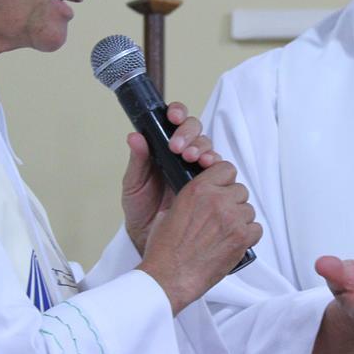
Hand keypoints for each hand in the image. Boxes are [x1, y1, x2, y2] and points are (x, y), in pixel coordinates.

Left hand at [120, 101, 219, 253]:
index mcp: (165, 149)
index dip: (178, 114)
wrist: (152, 240)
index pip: (177, 122)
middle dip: (190, 134)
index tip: (173, 117)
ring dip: (204, 149)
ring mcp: (199, 171)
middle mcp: (185, 156)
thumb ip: (138, 161)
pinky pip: (220, 172)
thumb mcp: (134, 185)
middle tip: (179, 147)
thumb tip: (135, 137)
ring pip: (209, 149)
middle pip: (197, 132)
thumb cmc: (141, 210)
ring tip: (194, 159)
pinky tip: (208, 170)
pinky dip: (216, 168)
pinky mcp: (210, 187)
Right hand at [137, 160, 260, 314]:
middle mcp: (217, 201)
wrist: (169, 277)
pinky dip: (248, 235)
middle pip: (240, 190)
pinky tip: (233, 241)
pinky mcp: (242, 238)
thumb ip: (191, 198)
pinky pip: (256, 229)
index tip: (222, 188)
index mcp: (198, 190)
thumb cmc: (165, 250)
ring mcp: (232, 219)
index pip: (226, 169)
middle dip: (232, 201)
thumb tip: (202, 196)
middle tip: (221, 215)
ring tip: (225, 231)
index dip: (225, 180)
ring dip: (240, 219)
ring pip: (249, 209)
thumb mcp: (169, 211)